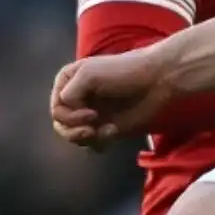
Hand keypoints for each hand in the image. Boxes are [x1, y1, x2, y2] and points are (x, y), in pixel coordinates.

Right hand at [50, 45, 179, 145]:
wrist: (158, 80)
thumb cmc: (124, 71)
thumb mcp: (88, 74)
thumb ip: (68, 93)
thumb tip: (66, 116)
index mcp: (68, 82)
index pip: (56, 108)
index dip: (68, 116)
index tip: (90, 114)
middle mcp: (76, 98)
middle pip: (61, 125)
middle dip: (73, 131)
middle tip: (91, 130)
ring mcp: (91, 113)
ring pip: (74, 136)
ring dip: (87, 138)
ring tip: (107, 131)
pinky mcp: (106, 126)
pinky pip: (92, 143)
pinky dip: (100, 142)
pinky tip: (113, 132)